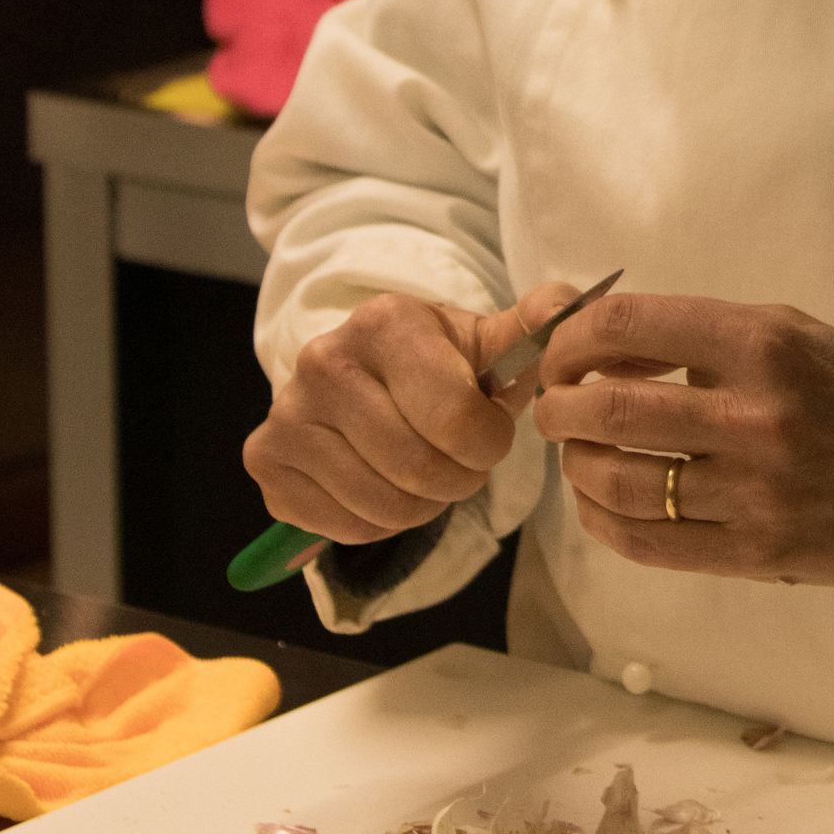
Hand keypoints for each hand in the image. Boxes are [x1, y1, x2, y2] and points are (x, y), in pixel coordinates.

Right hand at [243, 279, 577, 544]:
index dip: (486, 444)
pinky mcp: (266, 462)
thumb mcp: (489, 344)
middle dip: (457, 480)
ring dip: (421, 506)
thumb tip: (566, 306)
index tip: (486, 433)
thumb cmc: (443, 366)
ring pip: (383, 505)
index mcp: (385, 322)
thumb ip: (535, 328)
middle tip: (457, 461)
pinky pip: (343, 527)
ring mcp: (286, 412)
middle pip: (419, 469)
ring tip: (422, 471)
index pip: (457, 420)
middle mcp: (323, 359)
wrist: (372, 376)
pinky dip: (377, 523)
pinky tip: (380, 484)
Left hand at [531, 292, 833, 584]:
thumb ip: (706, 339)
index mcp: (761, 342)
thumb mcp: (794, 332)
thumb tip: (609, 350)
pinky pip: (650, 543)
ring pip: (618, 483)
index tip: (560, 352)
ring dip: (576, 468)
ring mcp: (755, 490)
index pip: (627, 326)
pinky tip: (598, 507)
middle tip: (552, 408)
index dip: (570, 338)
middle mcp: (754, 414)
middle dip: (557, 407)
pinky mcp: (759, 551)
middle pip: (607, 410)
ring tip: (576, 457)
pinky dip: (604, 523)